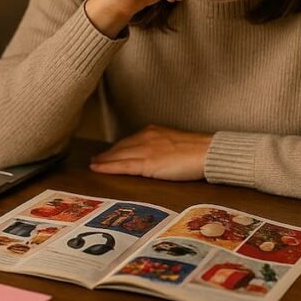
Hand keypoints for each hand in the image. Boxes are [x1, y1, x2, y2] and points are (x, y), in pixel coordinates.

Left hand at [89, 125, 213, 180]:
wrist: (207, 152)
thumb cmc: (198, 150)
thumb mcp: (176, 143)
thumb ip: (163, 147)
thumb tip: (159, 156)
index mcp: (153, 132)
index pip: (129, 141)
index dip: (117, 148)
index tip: (108, 152)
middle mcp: (146, 137)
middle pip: (120, 147)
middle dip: (107, 154)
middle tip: (95, 160)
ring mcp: (145, 150)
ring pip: (118, 155)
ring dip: (104, 160)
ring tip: (94, 165)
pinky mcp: (147, 163)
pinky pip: (123, 165)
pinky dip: (108, 167)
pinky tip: (97, 168)